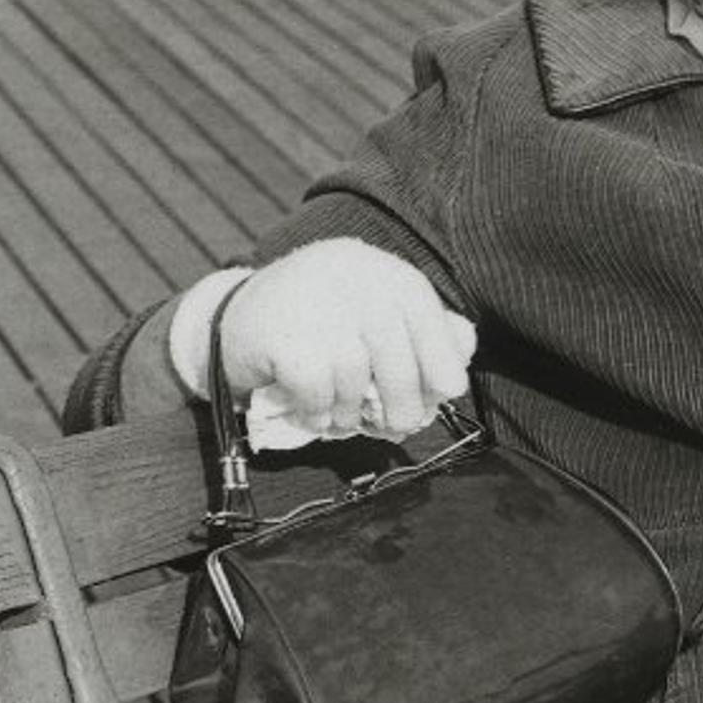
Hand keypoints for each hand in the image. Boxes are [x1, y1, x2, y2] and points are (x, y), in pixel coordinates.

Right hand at [183, 237, 475, 444]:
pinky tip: (311, 412)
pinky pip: (317, 394)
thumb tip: (465, 350)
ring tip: (340, 418)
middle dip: (402, 409)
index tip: (439, 398)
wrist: (237, 317)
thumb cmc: (323, 323)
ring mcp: (316, 304)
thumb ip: (425, 329)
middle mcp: (353, 279)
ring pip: (355, 384)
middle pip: (399, 364)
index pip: (433, 323)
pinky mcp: (284, 335)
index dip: (441, 368)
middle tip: (396, 429)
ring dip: (349, 415)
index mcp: (384, 272)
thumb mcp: (376, 316)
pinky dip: (317, 413)